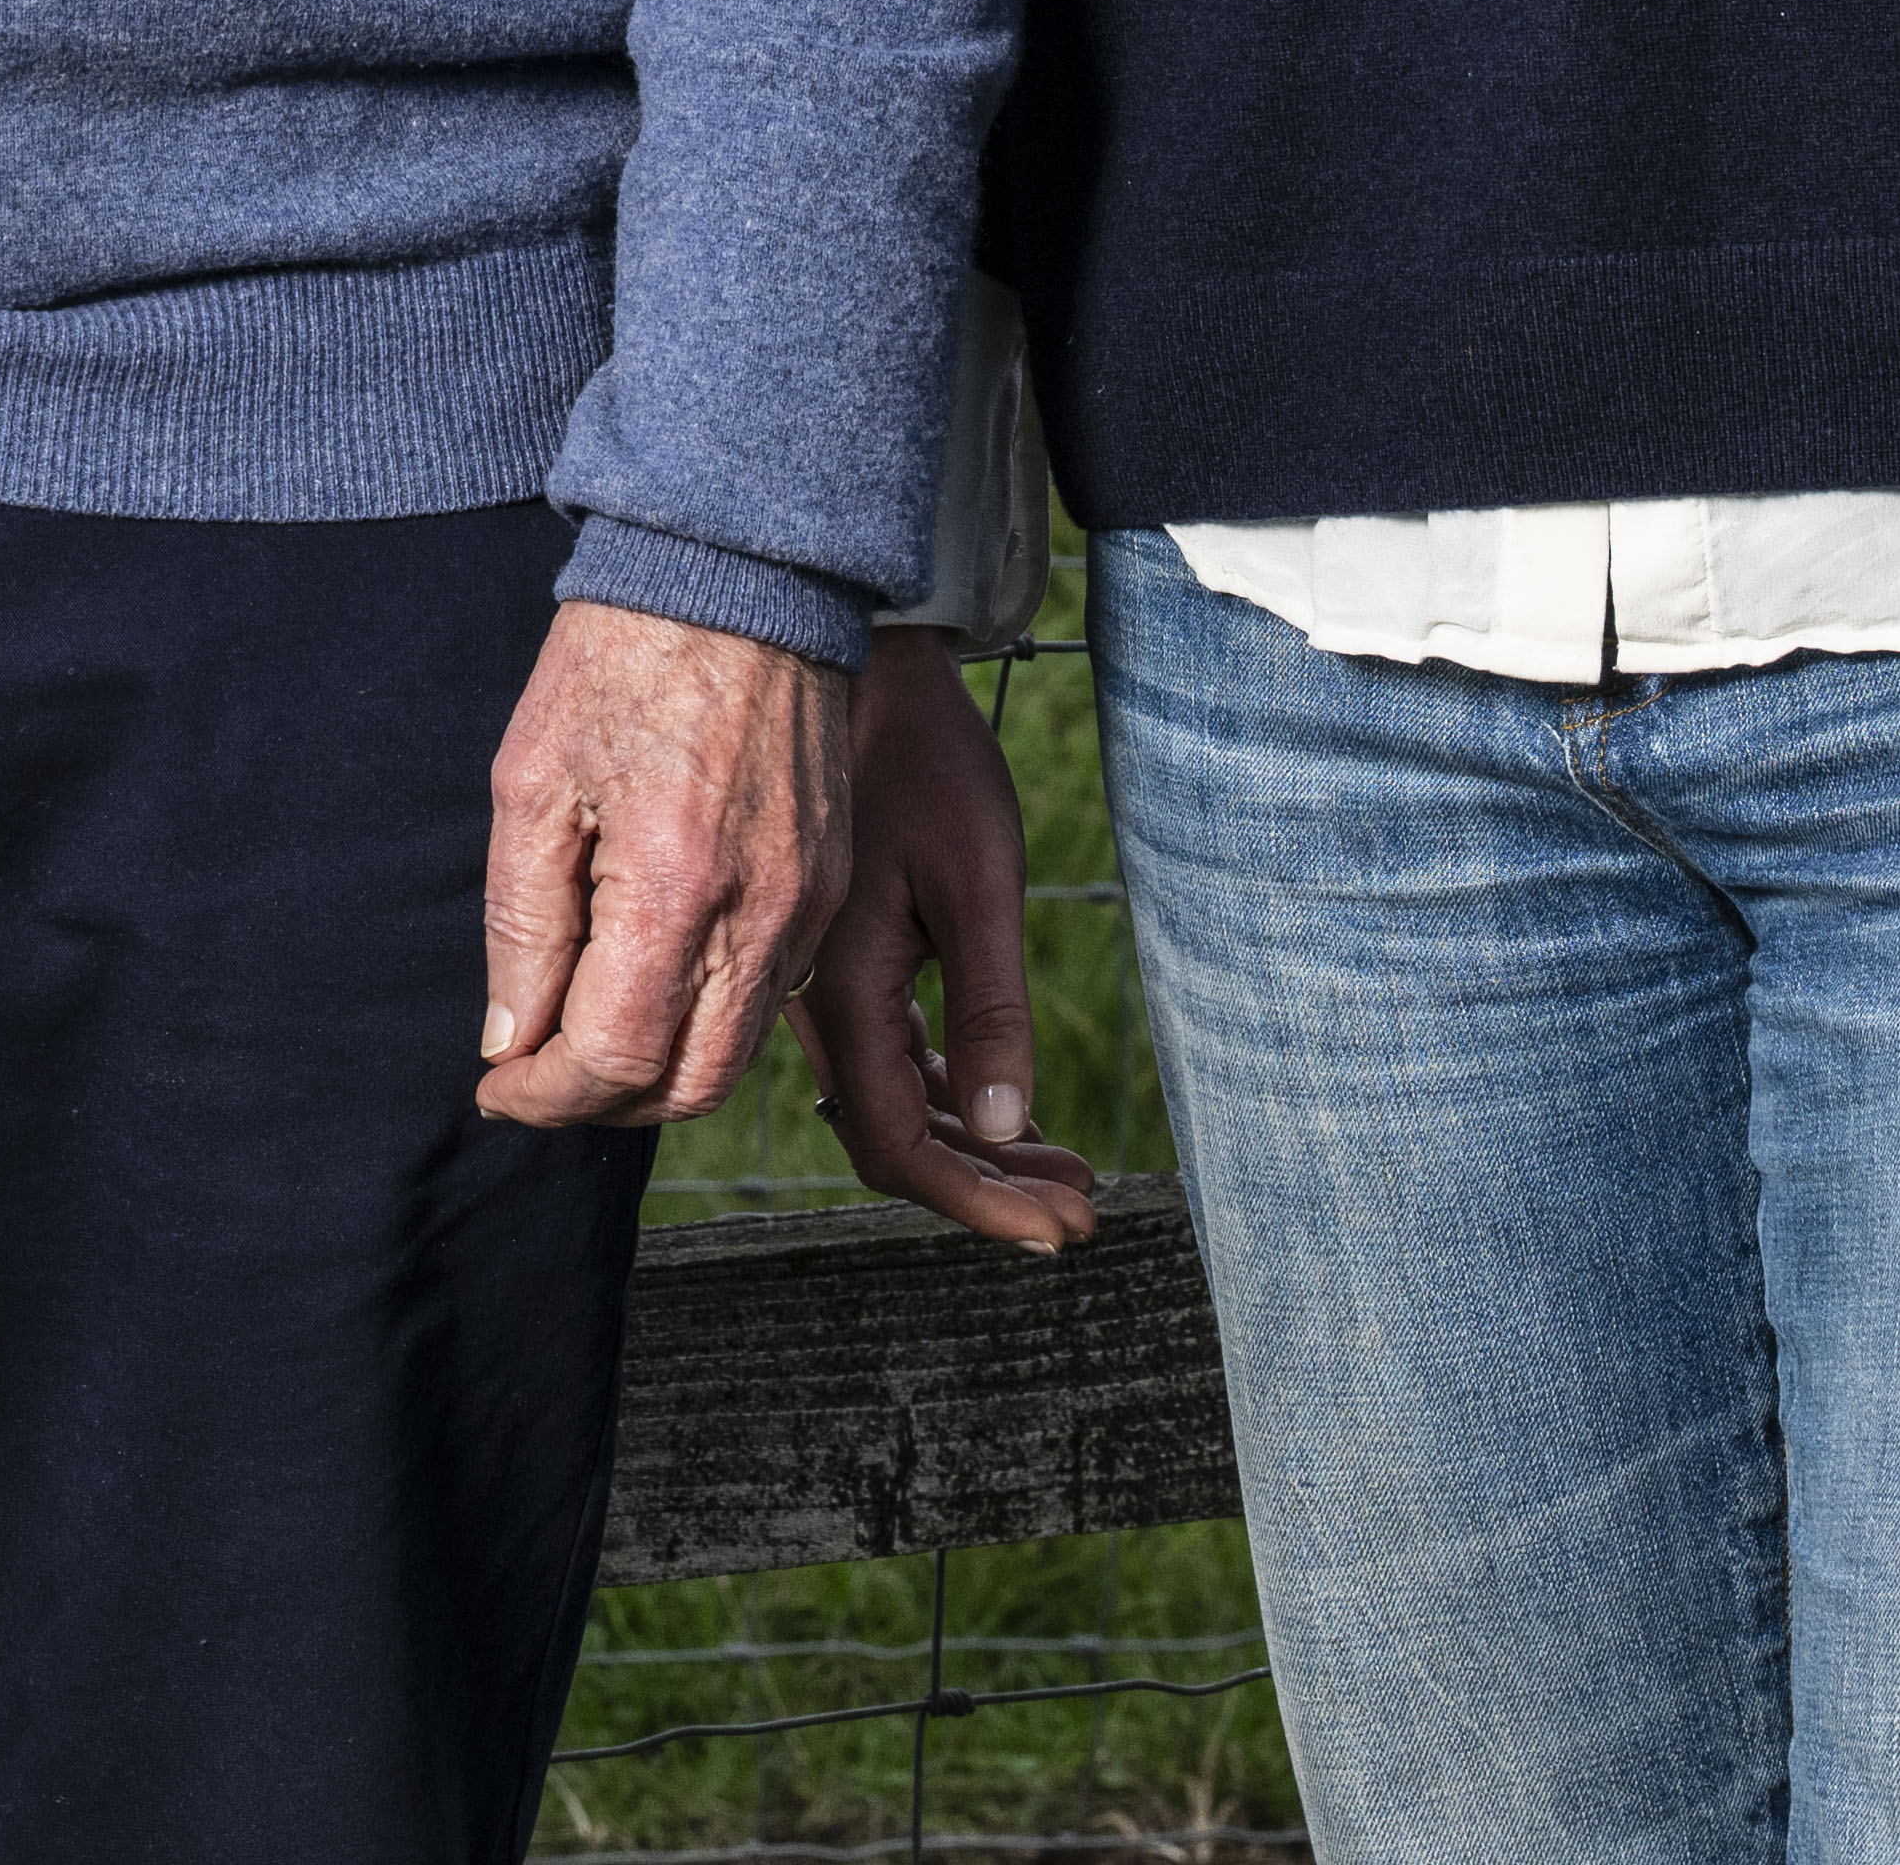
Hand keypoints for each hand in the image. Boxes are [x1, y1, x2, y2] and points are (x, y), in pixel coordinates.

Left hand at [477, 600, 851, 1131]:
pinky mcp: (826, 883)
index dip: (546, 1095)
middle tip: (540, 1075)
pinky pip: (774, 992)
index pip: (614, 1059)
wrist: (736, 575)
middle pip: (688, 1084)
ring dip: (658, 1069)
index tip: (498, 1088)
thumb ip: (520, 927)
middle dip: (603, 1102)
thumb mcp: (530, 784)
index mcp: (675, 887)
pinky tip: (652, 974)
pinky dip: (708, 1017)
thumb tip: (512, 1042)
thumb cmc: (617, 662)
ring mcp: (807, 902)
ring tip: (586, 1030)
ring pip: (738, 1051)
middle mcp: (760, 913)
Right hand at [802, 632, 1102, 1250]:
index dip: (978, 1201)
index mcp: (843, 991)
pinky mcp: (846, 959)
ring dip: (979, 1143)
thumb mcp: (974, 878)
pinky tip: (1007, 1104)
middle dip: (990, 1186)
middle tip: (1080, 1210)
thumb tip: (1002, 1123)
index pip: (900, 1145)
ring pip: (896, 1101)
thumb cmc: (919, 758)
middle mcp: (820, 1005)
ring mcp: (827, 985)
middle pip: (896, 1139)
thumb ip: (987, 1007)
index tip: (1059, 1232)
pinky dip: (953, 1092)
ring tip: (1067, 1167)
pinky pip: (892, 1056)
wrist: (860, 667)